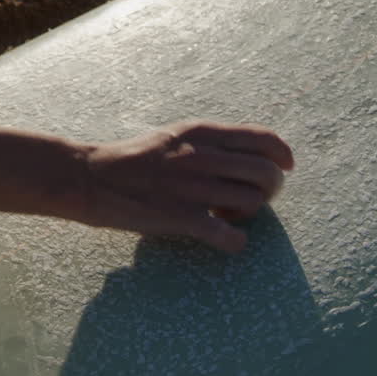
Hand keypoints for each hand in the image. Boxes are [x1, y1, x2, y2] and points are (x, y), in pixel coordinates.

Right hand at [74, 121, 294, 252]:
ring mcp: (193, 189)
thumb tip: (247, 152)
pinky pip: (230, 237)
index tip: (286, 168)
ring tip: (229, 215)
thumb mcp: (175, 135)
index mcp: (202, 133)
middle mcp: (203, 157)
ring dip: (250, 214)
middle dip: (270, 189)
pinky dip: (236, 242)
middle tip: (253, 198)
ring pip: (253, 202)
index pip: (263, 139)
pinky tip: (225, 239)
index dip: (283, 155)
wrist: (91, 178)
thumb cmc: (133, 158)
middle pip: (266, 173)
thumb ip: (210, 141)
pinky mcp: (182, 219)